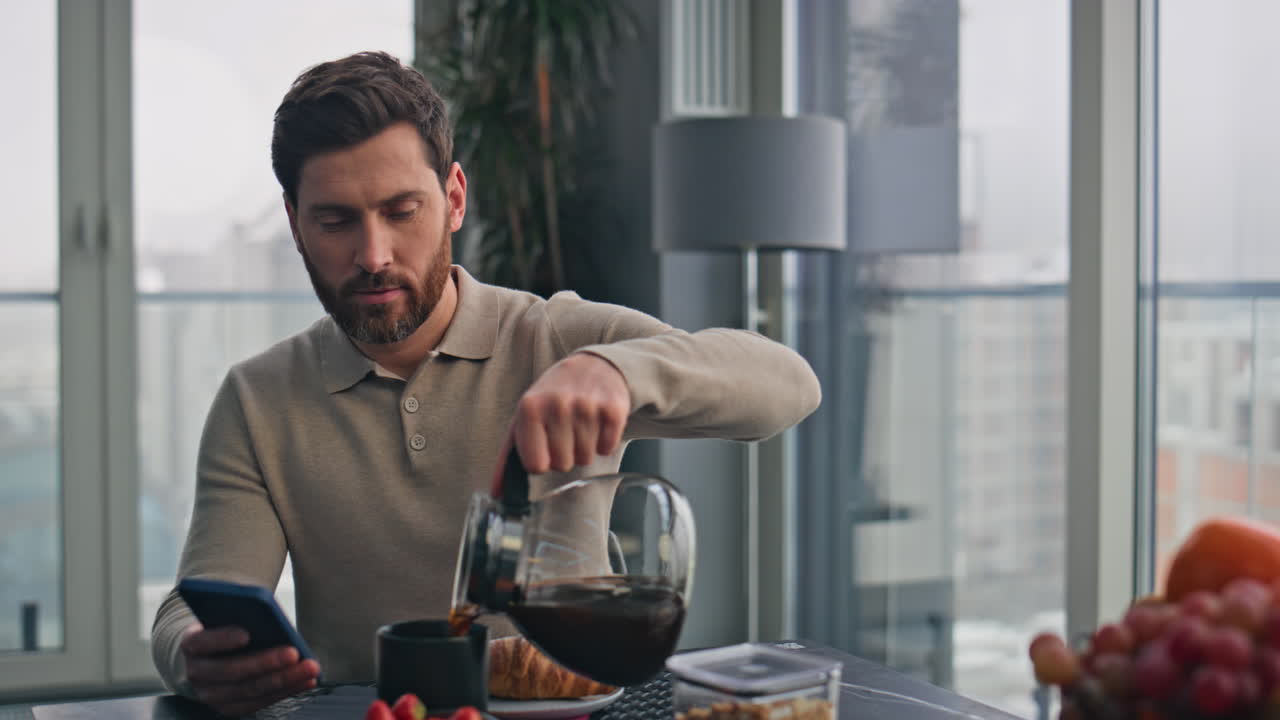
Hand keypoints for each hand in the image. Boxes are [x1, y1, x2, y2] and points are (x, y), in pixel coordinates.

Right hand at [179, 622, 321, 716]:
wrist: (206, 654)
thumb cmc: (223, 628)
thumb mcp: (226, 616)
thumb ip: (241, 615)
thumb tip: (269, 618)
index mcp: (191, 643)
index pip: (203, 641)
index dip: (223, 639)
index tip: (246, 633)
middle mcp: (196, 673)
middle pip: (231, 671)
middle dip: (265, 662)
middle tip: (293, 652)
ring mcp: (211, 694)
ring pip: (249, 690)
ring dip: (283, 680)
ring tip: (309, 667)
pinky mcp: (228, 707)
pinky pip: (258, 703)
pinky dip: (285, 692)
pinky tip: (306, 680)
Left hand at [494, 353, 629, 487]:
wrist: (593, 366)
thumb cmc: (553, 396)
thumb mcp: (524, 417)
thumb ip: (508, 457)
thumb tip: (497, 493)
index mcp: (530, 408)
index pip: (535, 466)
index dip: (542, 461)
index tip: (545, 446)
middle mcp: (557, 405)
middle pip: (562, 465)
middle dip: (564, 454)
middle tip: (565, 432)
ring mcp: (587, 406)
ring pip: (585, 459)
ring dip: (584, 448)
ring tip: (581, 424)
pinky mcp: (613, 410)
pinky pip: (607, 449)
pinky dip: (604, 442)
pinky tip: (598, 423)